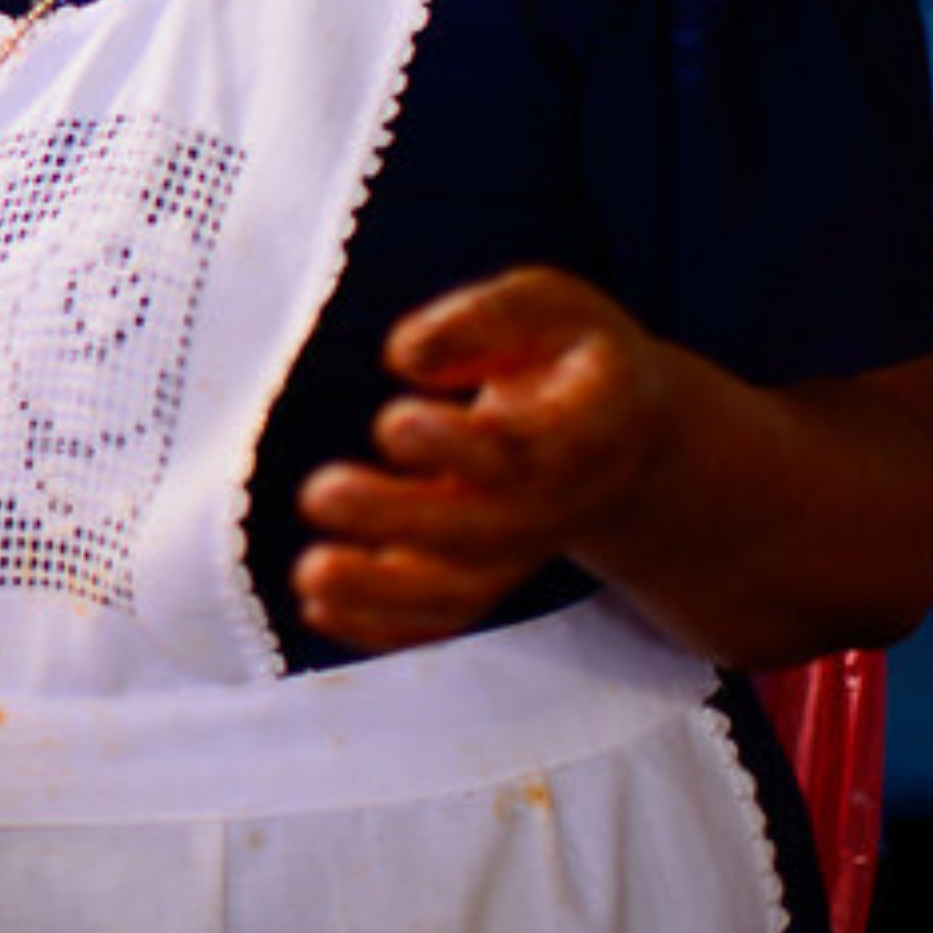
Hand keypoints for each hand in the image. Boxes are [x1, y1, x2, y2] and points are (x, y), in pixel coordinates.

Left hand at [291, 266, 680, 653]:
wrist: (622, 428)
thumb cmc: (567, 350)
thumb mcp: (546, 305)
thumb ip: (483, 316)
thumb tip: (405, 355)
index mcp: (587, 428)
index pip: (529, 456)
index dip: (459, 448)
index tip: (392, 416)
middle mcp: (558, 500)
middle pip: (485, 532)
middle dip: (400, 520)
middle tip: (320, 493)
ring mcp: (521, 545)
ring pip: (463, 592)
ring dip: (383, 593)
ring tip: (311, 574)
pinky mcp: (485, 570)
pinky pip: (441, 618)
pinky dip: (382, 627)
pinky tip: (317, 608)